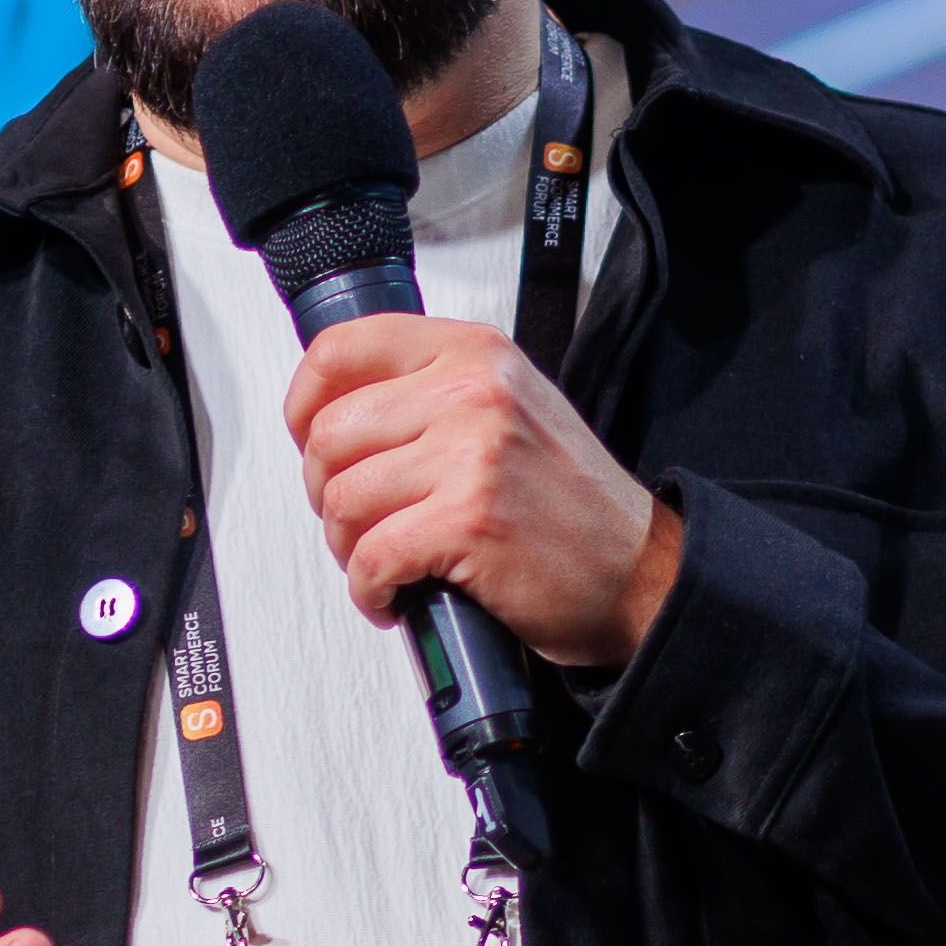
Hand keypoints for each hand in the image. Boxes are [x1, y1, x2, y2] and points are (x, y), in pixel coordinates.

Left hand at [285, 313, 682, 667]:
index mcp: (473, 353)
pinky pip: (370, 558)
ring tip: (383, 561)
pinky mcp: (467, 520)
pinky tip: (394, 595)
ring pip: (342, 499)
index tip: (309, 439)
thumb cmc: (572, 504)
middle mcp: (471, 392)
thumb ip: (430, 392)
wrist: (640, 571)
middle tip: (358, 520)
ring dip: (348, 547)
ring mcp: (470, 454)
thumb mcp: (508, 408)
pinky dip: (370, 590)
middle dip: (326, 492)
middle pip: (329, 434)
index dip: (305, 403)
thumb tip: (336, 414)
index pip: (340, 350)